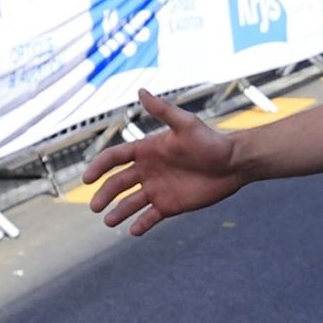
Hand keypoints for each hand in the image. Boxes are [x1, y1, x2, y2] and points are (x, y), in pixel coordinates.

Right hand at [83, 89, 241, 233]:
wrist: (234, 163)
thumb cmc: (211, 141)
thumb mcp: (186, 124)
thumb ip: (163, 111)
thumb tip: (141, 91)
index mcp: (146, 151)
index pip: (114, 158)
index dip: (99, 167)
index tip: (88, 179)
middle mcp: (148, 170)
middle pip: (118, 183)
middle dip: (105, 194)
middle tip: (94, 206)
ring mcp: (158, 189)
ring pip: (131, 202)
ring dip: (118, 211)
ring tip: (108, 221)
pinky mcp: (170, 205)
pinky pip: (150, 217)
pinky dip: (140, 224)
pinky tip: (132, 231)